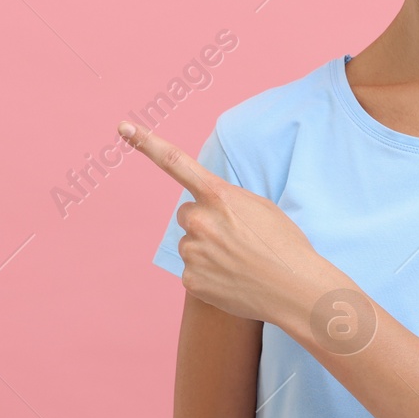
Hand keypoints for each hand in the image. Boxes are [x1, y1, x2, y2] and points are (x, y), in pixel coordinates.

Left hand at [120, 119, 348, 325]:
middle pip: (188, 214)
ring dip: (208, 250)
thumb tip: (207, 209)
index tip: (123, 127)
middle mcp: (199, 220)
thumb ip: (226, 200)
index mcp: (217, 195)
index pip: (173, 162)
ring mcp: (192, 252)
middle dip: (205, 222)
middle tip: (235, 238)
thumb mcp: (260, 207)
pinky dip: (209, 275)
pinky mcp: (190, 280)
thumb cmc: (284, 245)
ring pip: (191, 244)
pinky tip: (232, 279)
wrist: (295, 290)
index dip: (146, 142)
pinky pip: (193, 271)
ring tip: (239, 262)